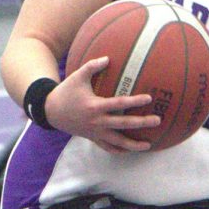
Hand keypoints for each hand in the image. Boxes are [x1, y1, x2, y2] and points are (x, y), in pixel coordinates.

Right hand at [44, 57, 160, 152]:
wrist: (50, 111)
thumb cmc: (66, 91)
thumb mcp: (77, 76)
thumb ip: (92, 66)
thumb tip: (108, 58)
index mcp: (95, 106)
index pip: (119, 103)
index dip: (134, 101)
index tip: (149, 98)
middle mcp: (97, 121)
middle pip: (123, 124)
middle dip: (141, 123)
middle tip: (157, 120)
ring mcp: (95, 132)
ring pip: (117, 142)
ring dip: (133, 145)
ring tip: (148, 145)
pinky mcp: (92, 138)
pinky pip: (107, 148)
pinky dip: (119, 150)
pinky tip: (130, 151)